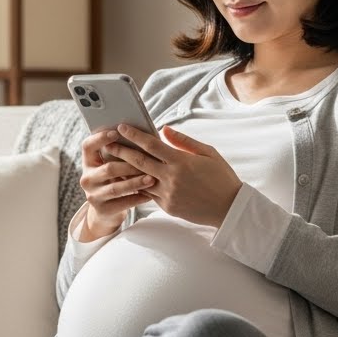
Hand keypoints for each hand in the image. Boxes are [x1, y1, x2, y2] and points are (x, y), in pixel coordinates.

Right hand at [77, 128, 154, 240]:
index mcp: (88, 162)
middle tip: (147, 161)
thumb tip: (141, 133)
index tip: (116, 132)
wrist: (106, 210)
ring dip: (135, 183)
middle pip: (108, 168)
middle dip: (129, 165)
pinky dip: (137, 198)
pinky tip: (150, 195)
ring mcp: (93, 195)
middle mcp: (87, 178)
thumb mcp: (111, 165)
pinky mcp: (102, 210)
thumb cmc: (115, 179)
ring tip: (152, 179)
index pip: (88, 146)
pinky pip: (123, 203)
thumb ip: (120, 152)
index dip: (100, 138)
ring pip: (116, 188)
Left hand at [103, 123, 242, 227]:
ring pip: (140, 180)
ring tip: (111, 161)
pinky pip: (148, 194)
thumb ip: (184, 141)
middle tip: (107, 143)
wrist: (229, 209)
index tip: (122, 127)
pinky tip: (127, 179)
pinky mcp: (167, 206)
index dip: (135, 135)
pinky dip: (137, 185)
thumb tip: (165, 129)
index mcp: (181, 162)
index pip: (152, 145)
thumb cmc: (221, 177)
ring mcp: (168, 194)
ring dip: (125, 170)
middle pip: (139, 162)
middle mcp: (171, 178)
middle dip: (121, 151)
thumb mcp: (208, 153)